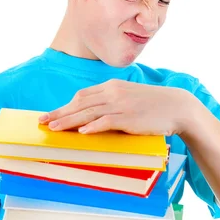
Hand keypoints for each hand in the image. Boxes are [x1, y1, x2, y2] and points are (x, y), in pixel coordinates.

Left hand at [39, 79, 196, 135]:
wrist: (177, 106)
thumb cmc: (153, 105)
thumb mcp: (129, 98)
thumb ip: (111, 103)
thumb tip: (92, 117)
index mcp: (112, 86)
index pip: (82, 95)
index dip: (64, 105)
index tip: (50, 114)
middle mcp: (113, 93)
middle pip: (80, 103)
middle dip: (59, 113)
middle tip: (42, 122)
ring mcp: (121, 105)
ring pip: (88, 112)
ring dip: (68, 121)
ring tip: (53, 128)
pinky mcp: (129, 117)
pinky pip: (107, 121)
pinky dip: (93, 126)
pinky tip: (81, 132)